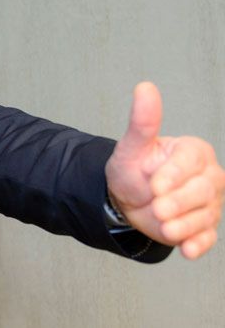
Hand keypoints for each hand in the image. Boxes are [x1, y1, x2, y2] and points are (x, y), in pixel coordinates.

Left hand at [105, 82, 224, 258]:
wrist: (127, 199)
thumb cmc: (133, 169)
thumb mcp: (132, 146)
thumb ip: (142, 121)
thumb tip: (145, 87)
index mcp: (194, 152)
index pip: (192, 163)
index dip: (174, 175)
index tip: (154, 184)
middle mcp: (208, 176)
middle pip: (203, 191)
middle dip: (179, 202)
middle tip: (157, 208)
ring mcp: (209, 203)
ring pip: (206, 215)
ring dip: (185, 224)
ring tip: (165, 227)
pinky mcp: (204, 226)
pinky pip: (208, 237)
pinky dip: (199, 244)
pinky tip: (188, 250)